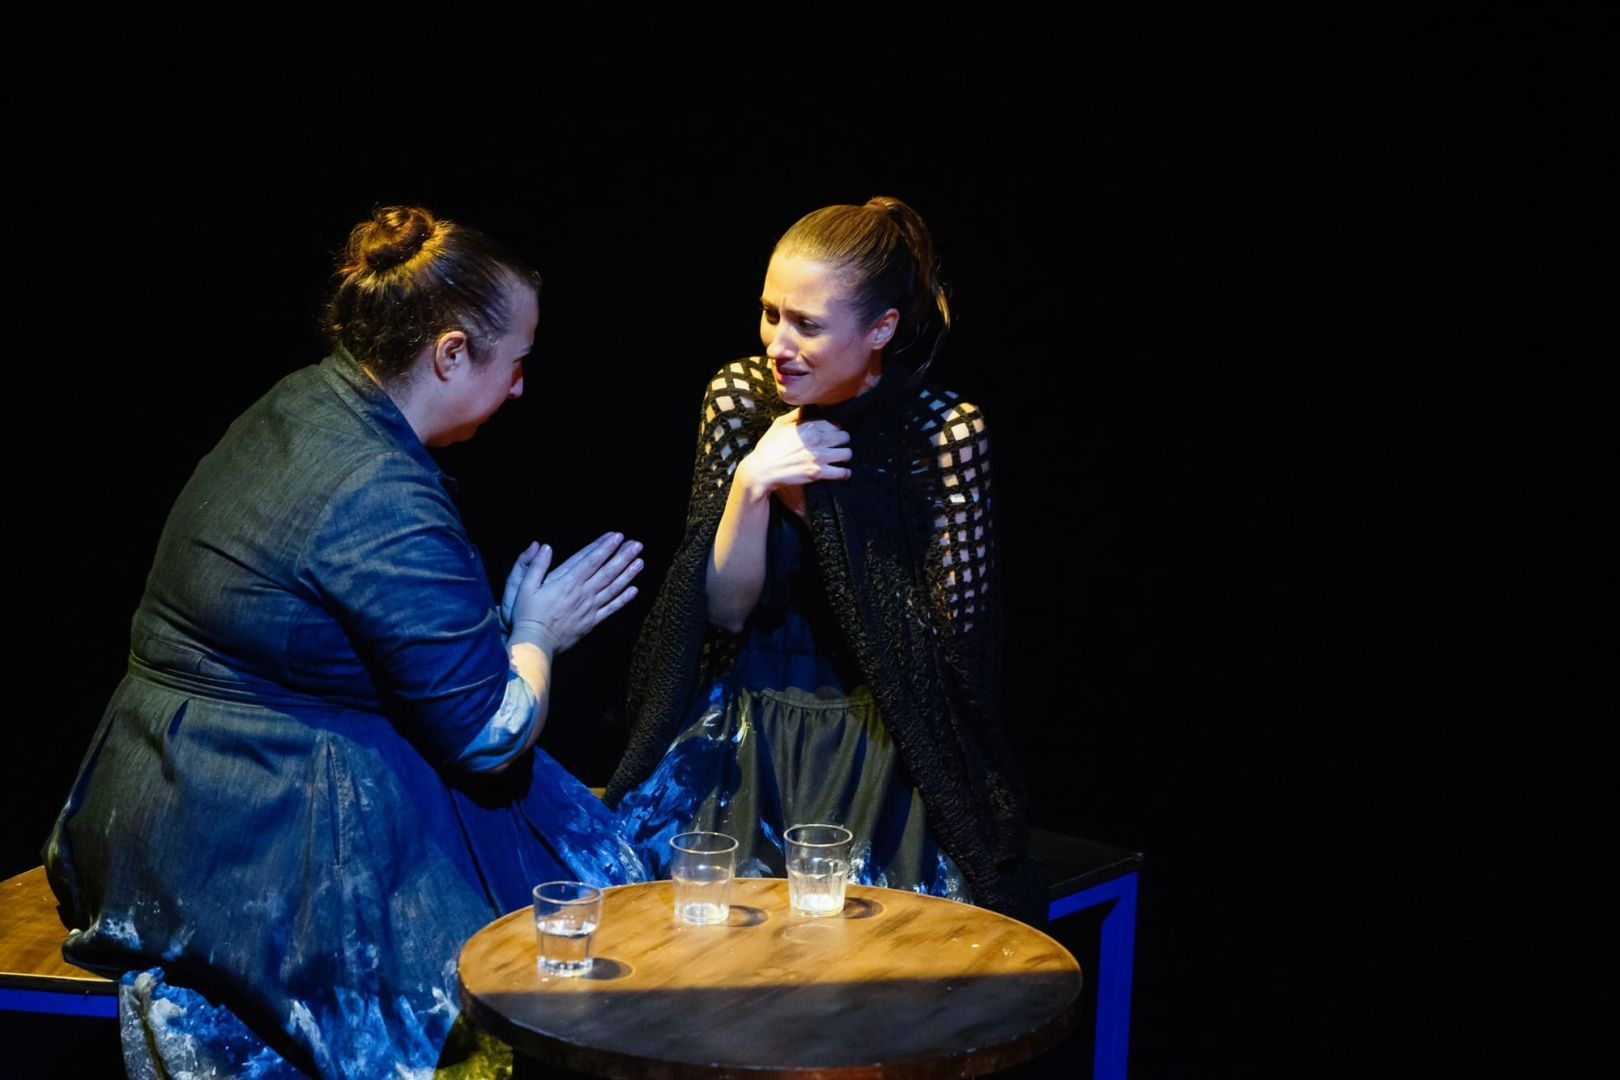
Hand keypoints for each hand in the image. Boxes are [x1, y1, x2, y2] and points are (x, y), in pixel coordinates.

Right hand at [508, 532, 643, 653]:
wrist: (535, 643)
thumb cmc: (527, 614)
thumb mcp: (525, 586)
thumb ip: (537, 566)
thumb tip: (545, 547)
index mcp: (567, 582)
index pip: (591, 560)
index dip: (605, 547)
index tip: (617, 536)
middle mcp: (582, 594)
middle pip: (607, 572)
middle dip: (623, 556)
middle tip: (637, 545)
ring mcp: (589, 608)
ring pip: (613, 588)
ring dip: (628, 574)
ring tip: (640, 561)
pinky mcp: (591, 622)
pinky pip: (611, 608)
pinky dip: (623, 599)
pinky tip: (634, 590)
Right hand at [735, 408, 851, 500]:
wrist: (762, 470)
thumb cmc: (769, 447)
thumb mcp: (779, 424)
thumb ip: (796, 414)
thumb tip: (808, 407)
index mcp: (808, 426)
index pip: (835, 424)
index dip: (834, 430)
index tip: (831, 435)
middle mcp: (817, 439)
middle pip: (845, 437)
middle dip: (842, 441)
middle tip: (836, 447)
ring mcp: (819, 457)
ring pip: (847, 453)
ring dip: (844, 456)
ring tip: (839, 459)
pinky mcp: (818, 473)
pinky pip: (843, 472)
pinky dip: (844, 473)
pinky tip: (841, 472)